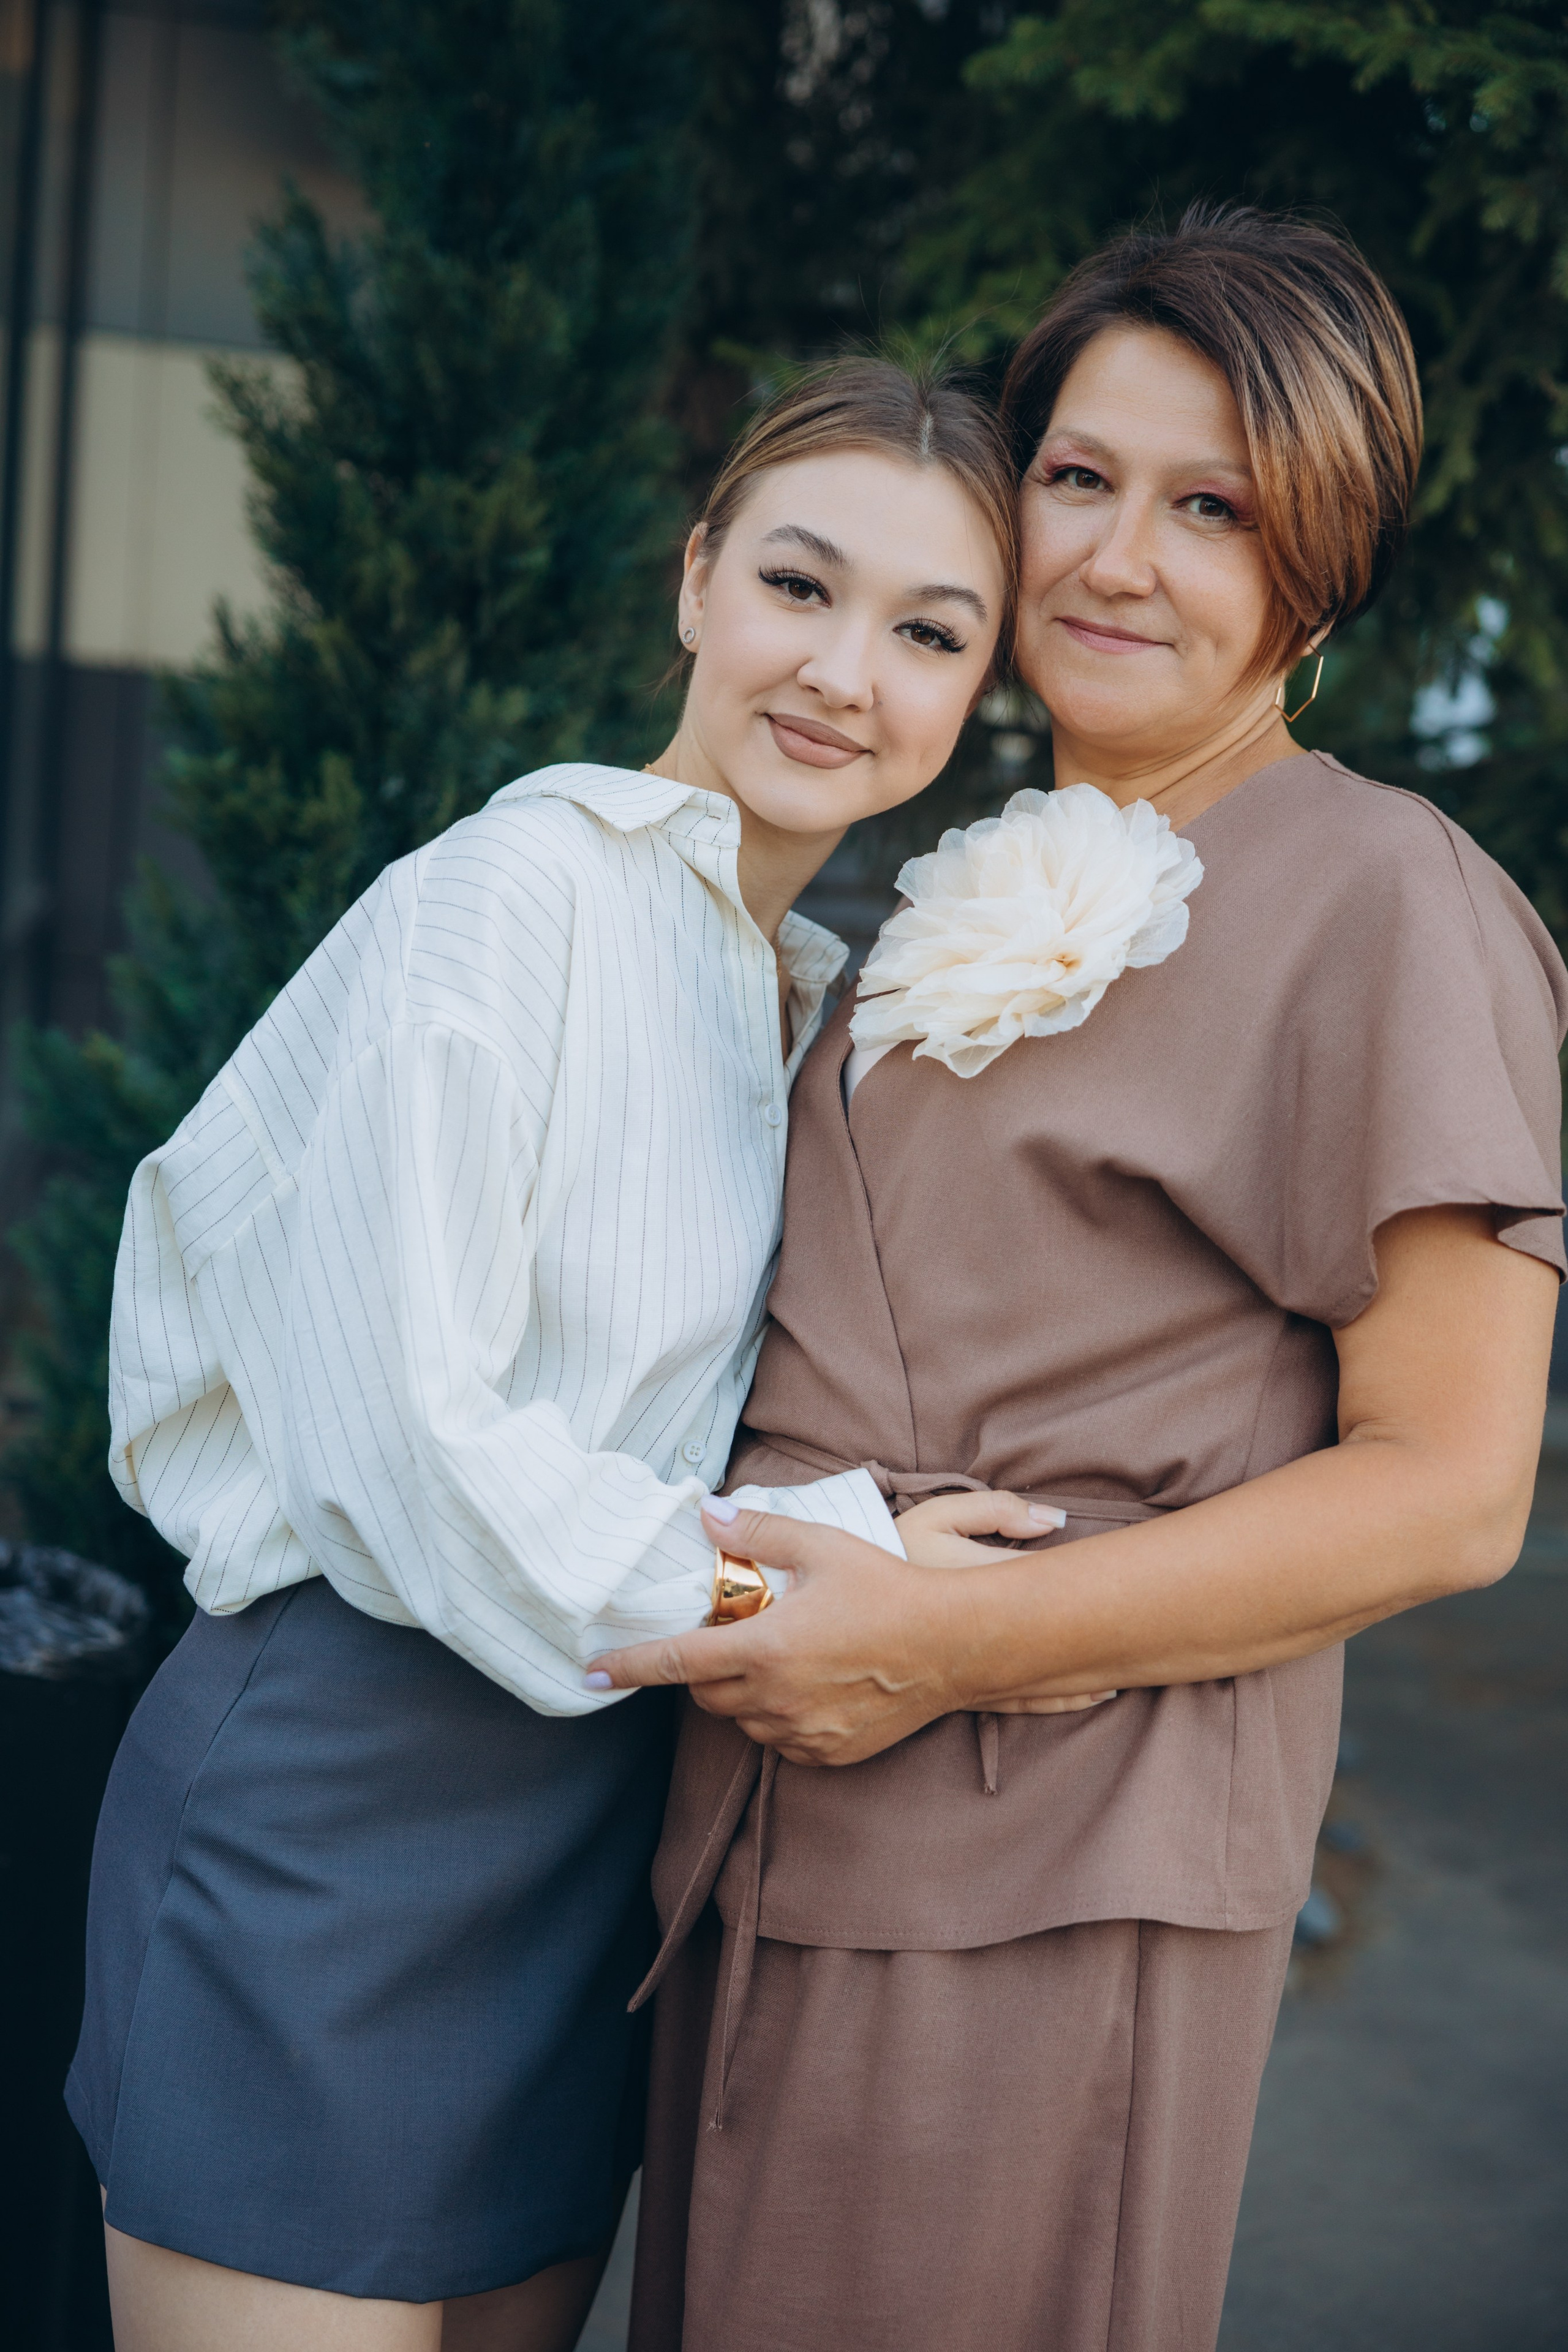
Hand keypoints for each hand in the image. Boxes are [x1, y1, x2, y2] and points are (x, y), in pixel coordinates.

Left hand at [589, 1502, 1114, 1763]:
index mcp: (764, 1648)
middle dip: (705, 1666)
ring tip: (782, 1654)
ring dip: (743, 1691)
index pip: (675, 1661)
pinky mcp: (828, 1752)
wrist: (954, 1644)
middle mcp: (775, 1699)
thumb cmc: (887, 1589)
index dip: (628, 1666)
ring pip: (742, 1718)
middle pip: (706, 1692)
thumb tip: (707, 1516)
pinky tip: (812, 1683)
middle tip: (734, 1631)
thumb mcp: (822, 1547)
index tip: (590, 1673)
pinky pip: (780, 1739)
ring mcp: (802, 1732)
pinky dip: (779, 1715)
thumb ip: (758, 1535)